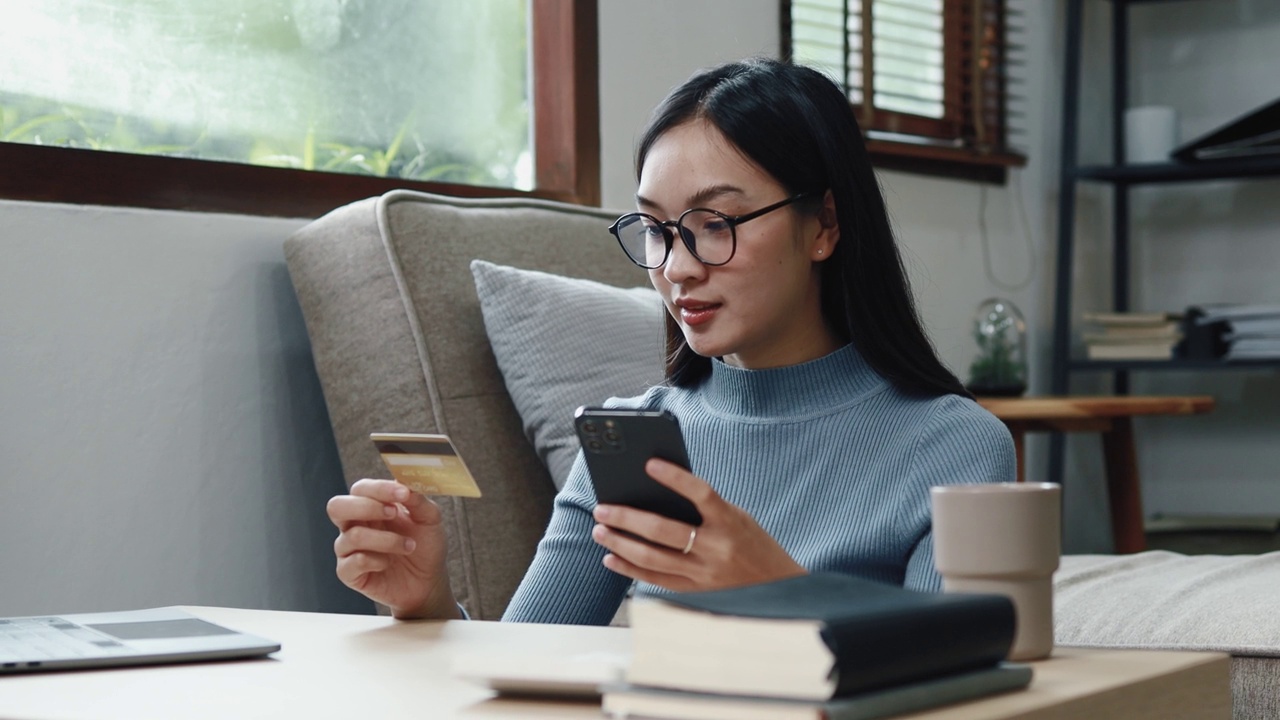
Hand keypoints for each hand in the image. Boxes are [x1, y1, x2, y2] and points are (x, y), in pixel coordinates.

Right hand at [326, 479, 459, 618]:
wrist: (429, 582)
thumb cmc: (425, 546)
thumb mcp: (430, 519)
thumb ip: (418, 500)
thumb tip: (404, 484)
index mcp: (372, 507)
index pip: (361, 489)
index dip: (379, 489)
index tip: (403, 493)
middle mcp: (355, 525)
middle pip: (337, 506)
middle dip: (366, 507)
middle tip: (393, 513)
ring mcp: (349, 549)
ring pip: (352, 536)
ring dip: (385, 540)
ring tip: (408, 546)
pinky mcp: (349, 573)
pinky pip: (352, 563)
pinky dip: (375, 561)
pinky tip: (388, 564)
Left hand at [590, 459, 806, 592]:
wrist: (778, 588)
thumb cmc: (754, 544)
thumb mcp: (738, 518)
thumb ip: (705, 509)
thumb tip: (656, 495)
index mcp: (730, 521)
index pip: (700, 492)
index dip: (675, 477)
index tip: (650, 464)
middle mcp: (716, 548)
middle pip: (663, 531)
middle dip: (627, 518)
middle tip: (603, 508)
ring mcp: (703, 574)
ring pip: (652, 558)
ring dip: (621, 543)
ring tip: (600, 531)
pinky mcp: (695, 592)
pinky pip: (655, 580)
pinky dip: (629, 570)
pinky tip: (612, 559)